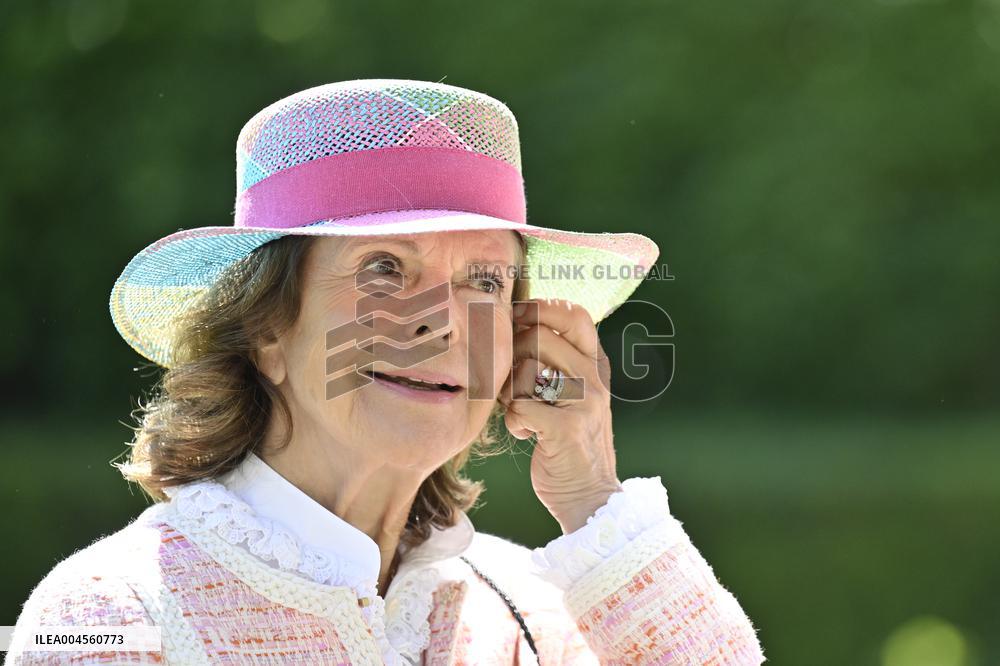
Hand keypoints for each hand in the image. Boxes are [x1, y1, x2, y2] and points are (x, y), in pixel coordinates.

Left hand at [498, 297, 622, 534]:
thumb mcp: (572, 396)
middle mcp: (594, 378)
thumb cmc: (568, 443)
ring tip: (521, 410)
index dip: (539, 309)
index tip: (516, 322)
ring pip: (525, 369)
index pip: (573, 314)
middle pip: (540, 335)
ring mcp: (584, 402)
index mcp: (595, 364)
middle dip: (513, 353)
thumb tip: (514, 326)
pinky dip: (513, 423)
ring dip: (510, 392)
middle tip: (512, 382)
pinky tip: (526, 435)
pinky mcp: (567, 429)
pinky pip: (519, 408)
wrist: (590, 496)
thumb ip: (556, 364)